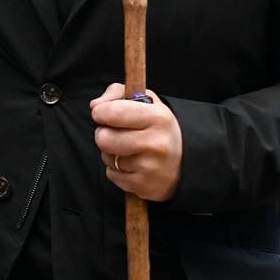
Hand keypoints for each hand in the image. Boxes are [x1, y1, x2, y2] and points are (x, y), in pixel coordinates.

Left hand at [91, 83, 182, 200]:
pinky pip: (112, 175)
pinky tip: (132, 165)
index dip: (100, 112)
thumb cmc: (156, 128)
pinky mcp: (144, 186)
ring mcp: (151, 167)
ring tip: (128, 149)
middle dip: (103, 134)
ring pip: (106, 157)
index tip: (102, 114)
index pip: (112, 112)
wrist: (184, 163)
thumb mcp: (145, 102)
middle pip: (104, 138)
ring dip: (110, 153)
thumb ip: (117, 93)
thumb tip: (95, 105)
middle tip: (115, 133)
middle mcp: (157, 143)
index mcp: (158, 117)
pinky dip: (116, 170)